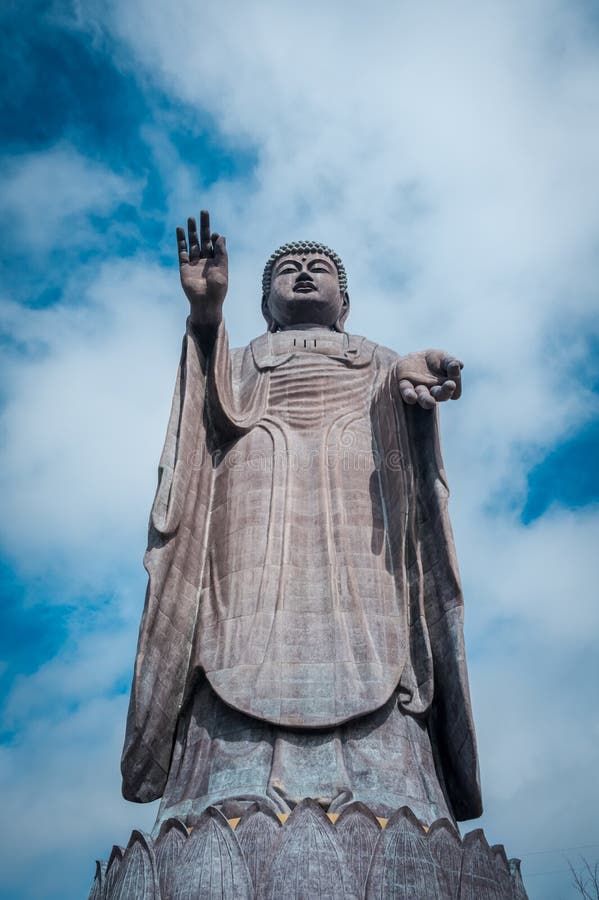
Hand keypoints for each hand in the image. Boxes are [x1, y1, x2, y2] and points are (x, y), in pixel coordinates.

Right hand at [176, 210, 227, 327]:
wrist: (205, 303)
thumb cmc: (218, 289)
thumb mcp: (222, 269)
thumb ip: (222, 252)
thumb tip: (221, 236)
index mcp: (216, 261)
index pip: (215, 244)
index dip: (215, 237)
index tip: (214, 234)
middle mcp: (205, 260)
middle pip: (203, 239)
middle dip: (203, 226)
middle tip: (203, 211)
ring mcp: (194, 262)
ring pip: (192, 243)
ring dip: (192, 231)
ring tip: (190, 218)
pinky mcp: (184, 266)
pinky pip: (182, 251)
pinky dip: (180, 241)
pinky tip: (179, 230)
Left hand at [395, 350, 462, 408]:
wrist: (410, 360)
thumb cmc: (432, 361)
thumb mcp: (443, 358)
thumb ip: (450, 361)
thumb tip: (459, 365)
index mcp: (446, 387)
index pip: (455, 390)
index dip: (456, 379)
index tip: (454, 366)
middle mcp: (433, 392)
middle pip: (442, 396)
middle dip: (445, 391)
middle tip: (450, 385)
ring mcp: (419, 390)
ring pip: (424, 398)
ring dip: (427, 400)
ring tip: (431, 403)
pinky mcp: (405, 386)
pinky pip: (407, 392)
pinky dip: (409, 395)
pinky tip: (412, 397)